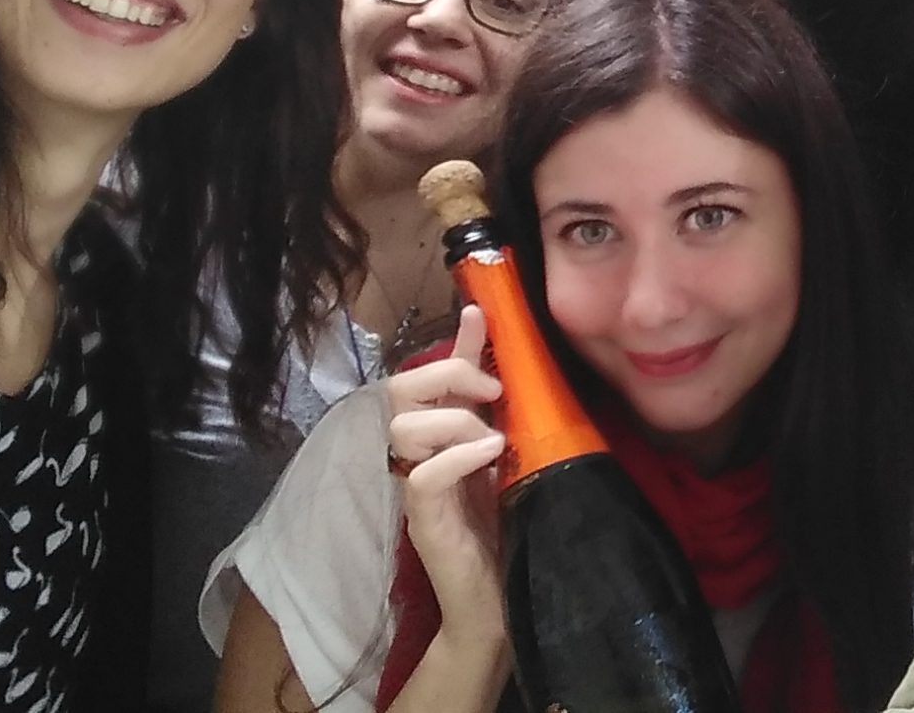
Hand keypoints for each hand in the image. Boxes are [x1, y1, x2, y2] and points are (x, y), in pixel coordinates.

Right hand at [386, 304, 508, 629]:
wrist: (494, 600)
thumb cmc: (503, 528)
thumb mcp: (509, 459)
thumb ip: (502, 417)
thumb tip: (514, 369)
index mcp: (441, 436)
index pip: (431, 376)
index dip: (453, 342)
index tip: (477, 313)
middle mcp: (419, 455)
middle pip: (399, 390)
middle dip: (446, 373)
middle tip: (491, 390)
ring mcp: (415, 485)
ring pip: (404, 428)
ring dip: (455, 421)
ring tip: (495, 441)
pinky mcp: (422, 520)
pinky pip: (422, 475)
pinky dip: (458, 456)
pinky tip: (491, 455)